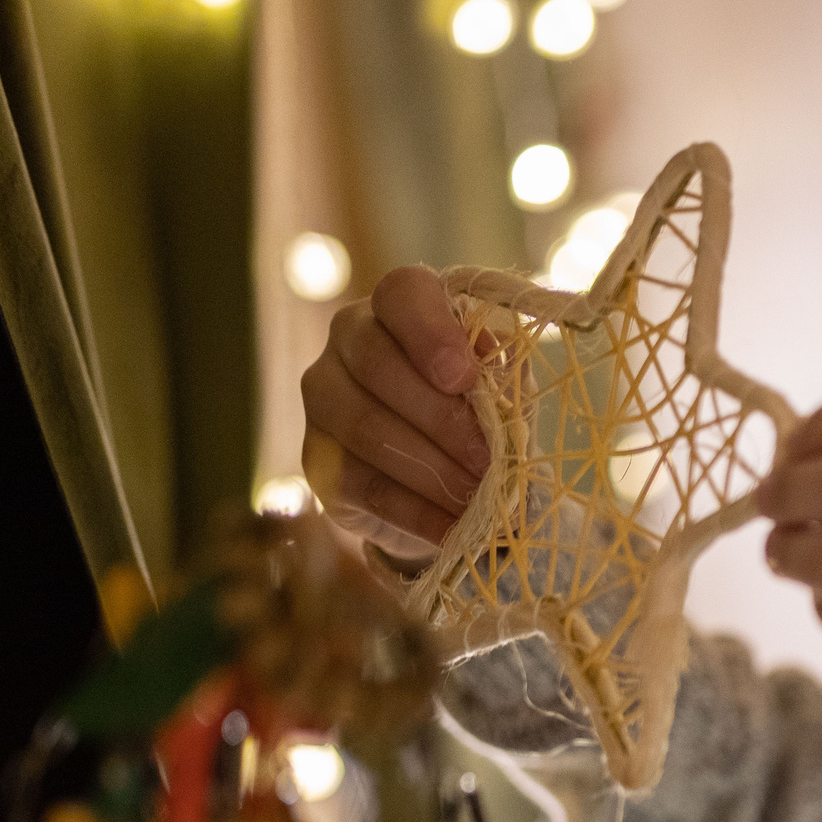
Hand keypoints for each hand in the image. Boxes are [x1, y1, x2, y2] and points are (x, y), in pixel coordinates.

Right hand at [299, 267, 491, 567]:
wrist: (447, 481)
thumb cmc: (479, 417)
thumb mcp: (502, 392)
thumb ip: (500, 379)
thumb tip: (494, 384)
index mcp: (403, 308)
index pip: (403, 293)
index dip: (430, 332)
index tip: (464, 378)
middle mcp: (349, 339)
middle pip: (376, 363)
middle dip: (440, 419)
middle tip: (488, 461)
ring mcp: (324, 397)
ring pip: (366, 426)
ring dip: (432, 469)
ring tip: (478, 498)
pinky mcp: (318, 458)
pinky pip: (362, 482)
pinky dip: (416, 510)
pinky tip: (452, 528)